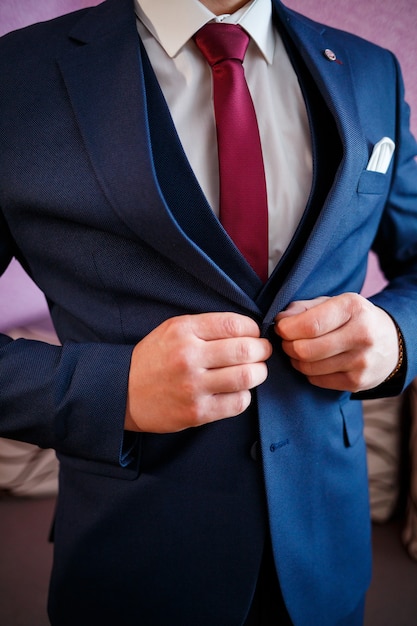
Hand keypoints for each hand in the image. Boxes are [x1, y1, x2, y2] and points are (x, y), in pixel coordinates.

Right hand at [125, 312, 271, 432]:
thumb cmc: (154, 358)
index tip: (254, 334)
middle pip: (245, 350)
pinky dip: (245, 395)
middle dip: (262, 350)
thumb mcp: (172, 330)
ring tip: (254, 371)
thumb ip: (206, 327)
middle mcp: (188, 357)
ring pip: (246, 377)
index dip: (253, 329)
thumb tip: (248, 330)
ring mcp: (193, 387)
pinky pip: (238, 403)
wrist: (123, 392)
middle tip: (262, 352)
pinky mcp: (197, 412)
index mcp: (183, 330)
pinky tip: (237, 391)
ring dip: (258, 373)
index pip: (234, 324)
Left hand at [275, 293, 399, 392]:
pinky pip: (317, 380)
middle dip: (288, 345)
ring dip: (296, 360)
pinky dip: (308, 372)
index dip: (287, 329)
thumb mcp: (332, 303)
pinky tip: (314, 362)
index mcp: (353, 308)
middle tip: (287, 341)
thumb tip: (280, 320)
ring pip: (309, 367)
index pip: (310, 324)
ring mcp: (361, 361)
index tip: (281, 327)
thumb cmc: (352, 319)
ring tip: (299, 351)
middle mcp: (361, 334)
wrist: (391, 343)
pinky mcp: (358, 382)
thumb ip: (304, 308)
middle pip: (305, 349)